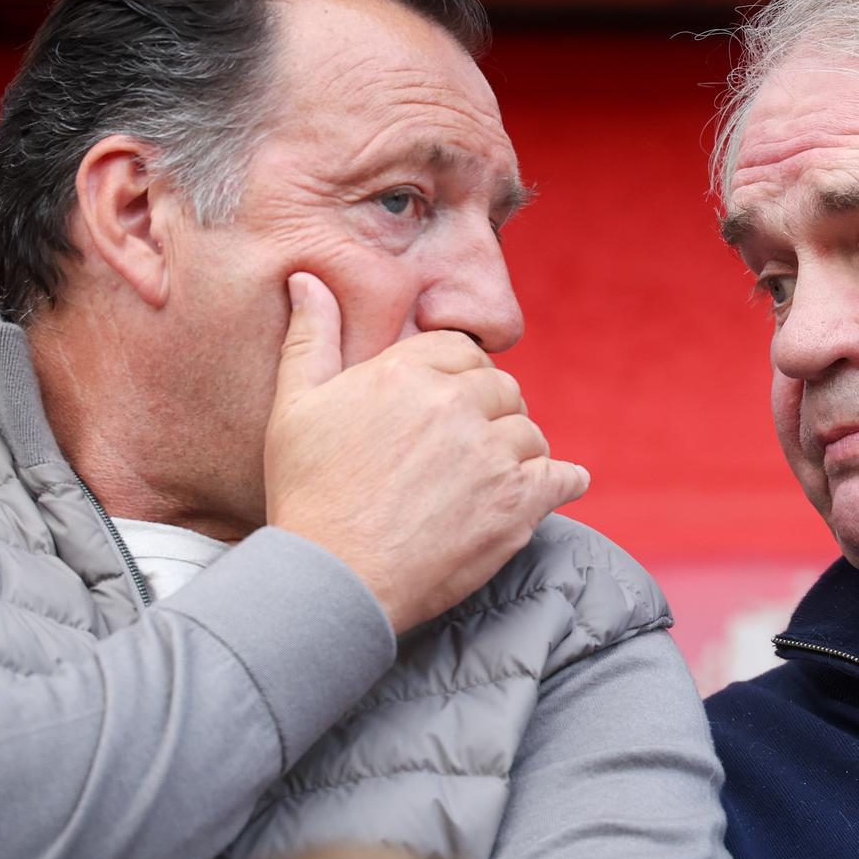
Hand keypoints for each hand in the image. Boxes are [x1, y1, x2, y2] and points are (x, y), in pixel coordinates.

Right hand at [263, 272, 590, 632]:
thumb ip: (310, 336)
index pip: (461, 350)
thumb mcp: (294, 406)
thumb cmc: (307, 494)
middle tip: (473, 444)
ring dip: (518, 452)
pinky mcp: (517, 505)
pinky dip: (563, 482)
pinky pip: (563, 478)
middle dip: (490, 412)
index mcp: (405, 373)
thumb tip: (308, 279)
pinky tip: (558, 486)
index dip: (459, 374)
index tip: (453, 402)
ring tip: (493, 477)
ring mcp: (491, 456)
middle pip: (502, 389)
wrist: (332, 578)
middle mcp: (455, 405)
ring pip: (530, 434)